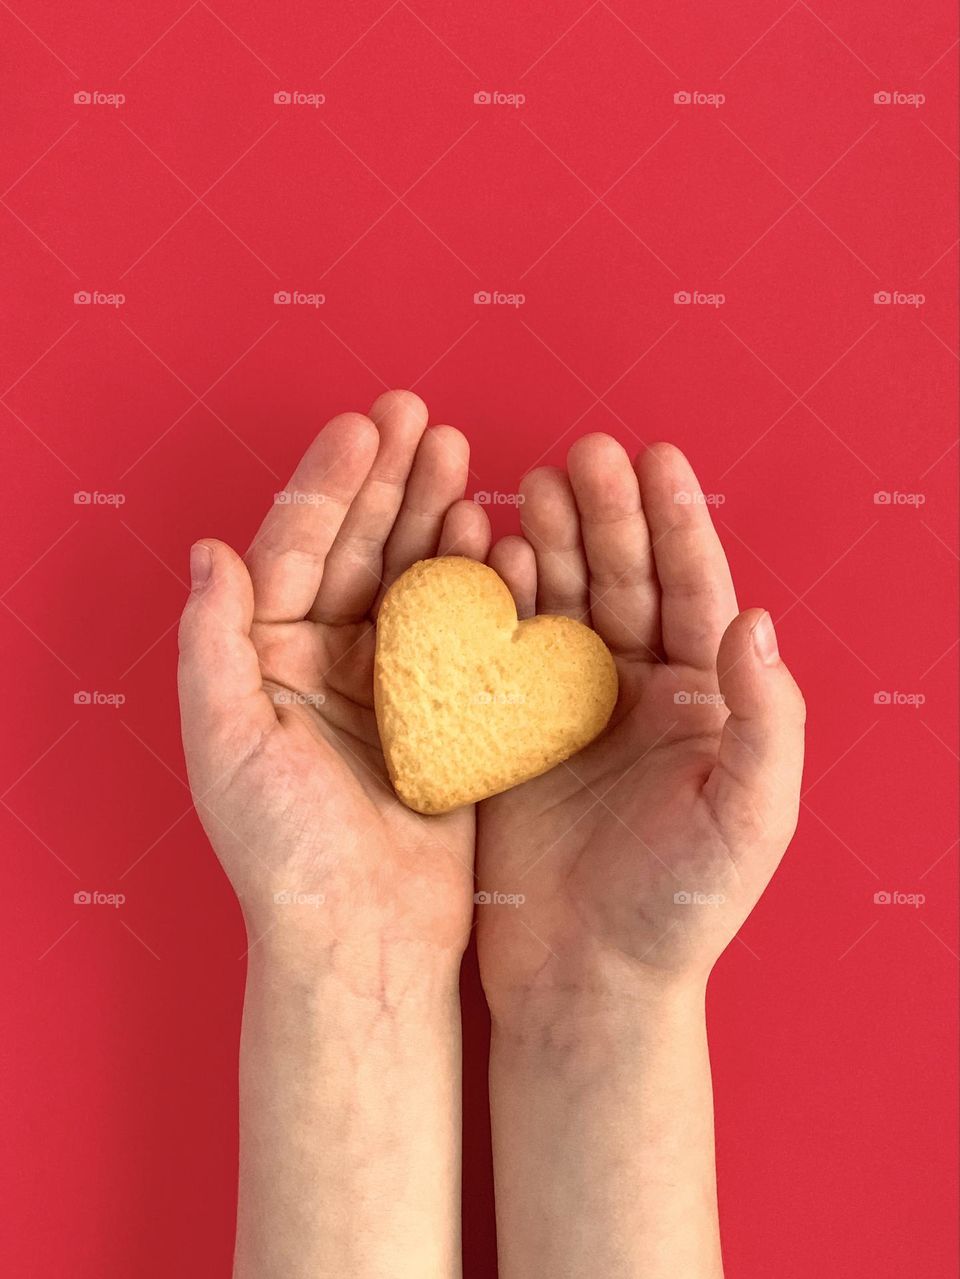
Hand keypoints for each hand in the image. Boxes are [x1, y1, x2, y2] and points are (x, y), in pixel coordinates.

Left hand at [178, 390, 491, 983]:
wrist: (363, 940)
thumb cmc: (284, 856)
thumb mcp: (228, 749)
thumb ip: (214, 646)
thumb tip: (208, 552)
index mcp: (266, 660)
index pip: (294, 550)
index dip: (329, 485)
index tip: (367, 427)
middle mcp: (324, 660)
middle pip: (357, 548)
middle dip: (389, 480)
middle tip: (424, 418)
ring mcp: (387, 681)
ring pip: (412, 577)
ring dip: (435, 516)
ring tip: (463, 461)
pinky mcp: (442, 711)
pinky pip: (461, 629)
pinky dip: (479, 583)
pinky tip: (495, 539)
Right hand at [477, 434, 805, 1019]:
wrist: (585, 984)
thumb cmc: (678, 910)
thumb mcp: (749, 816)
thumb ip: (767, 718)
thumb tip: (755, 618)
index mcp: (700, 705)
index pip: (695, 593)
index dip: (677, 525)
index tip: (656, 456)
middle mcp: (636, 695)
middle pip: (622, 583)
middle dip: (606, 517)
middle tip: (581, 455)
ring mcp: (568, 710)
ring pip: (559, 605)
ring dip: (548, 544)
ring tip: (532, 486)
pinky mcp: (508, 733)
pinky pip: (501, 653)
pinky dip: (493, 604)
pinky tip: (486, 558)